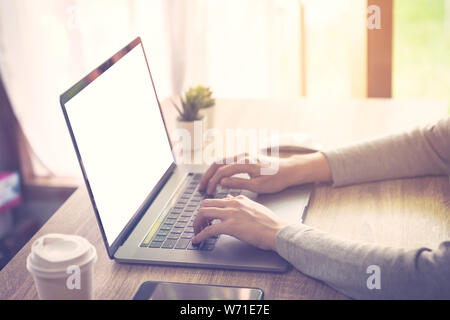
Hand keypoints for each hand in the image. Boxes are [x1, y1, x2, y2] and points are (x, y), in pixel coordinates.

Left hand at [192, 194, 287, 250]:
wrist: (277, 231)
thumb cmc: (270, 223)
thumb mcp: (255, 207)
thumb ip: (242, 203)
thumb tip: (230, 199)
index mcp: (239, 199)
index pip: (217, 200)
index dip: (209, 209)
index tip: (207, 217)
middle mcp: (233, 204)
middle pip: (206, 204)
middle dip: (200, 215)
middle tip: (199, 224)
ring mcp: (231, 214)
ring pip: (204, 213)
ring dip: (197, 223)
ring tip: (197, 231)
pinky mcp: (230, 226)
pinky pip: (209, 230)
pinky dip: (200, 235)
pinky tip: (197, 240)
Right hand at [198, 152, 331, 194]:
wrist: (290, 170)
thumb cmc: (277, 179)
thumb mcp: (258, 186)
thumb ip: (238, 183)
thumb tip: (222, 182)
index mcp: (245, 163)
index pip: (222, 171)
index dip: (213, 182)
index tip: (208, 191)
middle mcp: (242, 156)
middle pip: (218, 163)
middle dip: (208, 175)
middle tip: (201, 187)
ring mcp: (244, 155)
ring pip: (221, 161)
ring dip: (212, 172)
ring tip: (207, 183)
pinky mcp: (246, 158)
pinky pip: (228, 162)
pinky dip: (220, 170)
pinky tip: (218, 178)